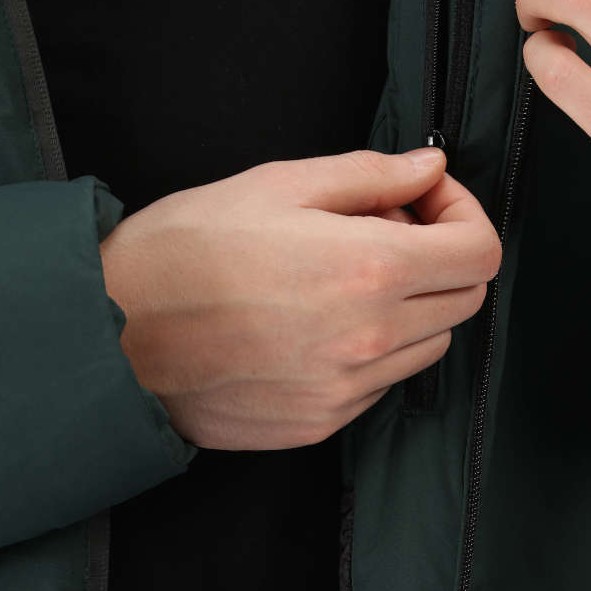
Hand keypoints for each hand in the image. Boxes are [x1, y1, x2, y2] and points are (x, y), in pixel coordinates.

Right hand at [97, 147, 500, 450]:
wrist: (109, 334)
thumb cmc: (184, 248)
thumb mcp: (278, 185)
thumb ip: (371, 175)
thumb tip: (431, 168)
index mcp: (369, 269)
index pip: (481, 251)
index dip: (464, 214)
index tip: (426, 199)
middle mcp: (371, 338)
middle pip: (466, 299)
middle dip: (443, 255)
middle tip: (387, 227)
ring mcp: (348, 388)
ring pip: (431, 344)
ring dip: (413, 304)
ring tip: (349, 275)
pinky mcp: (322, 422)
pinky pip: (383, 381)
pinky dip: (375, 346)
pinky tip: (321, 319)